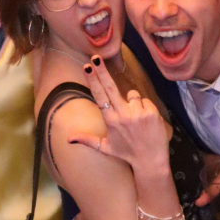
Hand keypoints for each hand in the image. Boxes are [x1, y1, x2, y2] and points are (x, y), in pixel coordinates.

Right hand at [68, 58, 169, 173]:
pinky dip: (144, 107)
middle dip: (102, 71)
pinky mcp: (152, 112)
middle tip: (96, 58)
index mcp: (110, 120)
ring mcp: (138, 113)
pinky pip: (145, 100)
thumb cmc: (127, 153)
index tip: (86, 67)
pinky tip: (145, 121)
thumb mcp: (105, 147)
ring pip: (132, 95)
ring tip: (136, 120)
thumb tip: (68, 139)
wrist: (151, 162)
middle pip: (110, 87)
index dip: (93, 80)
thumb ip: (87, 140)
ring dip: (132, 102)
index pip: (99, 96)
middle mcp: (123, 115)